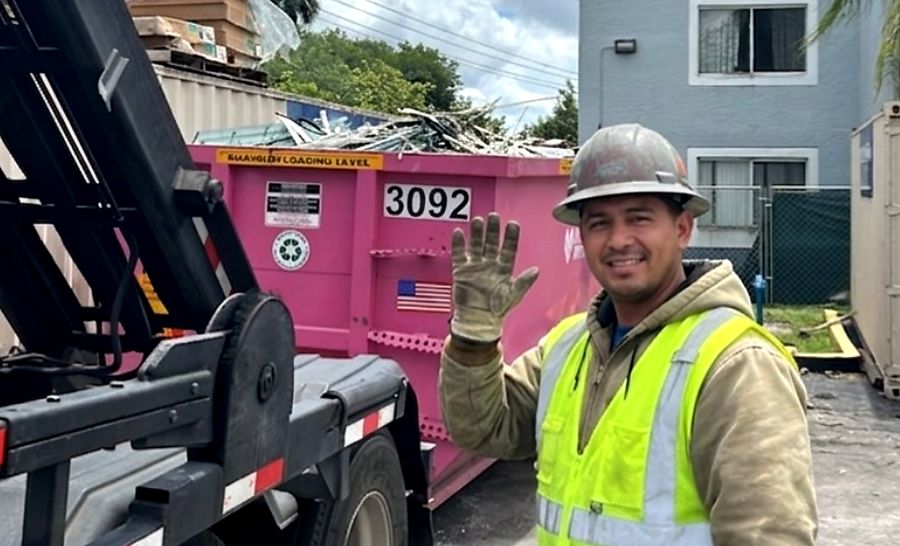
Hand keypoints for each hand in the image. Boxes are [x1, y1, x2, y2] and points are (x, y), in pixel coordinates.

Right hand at [450, 212, 539, 342]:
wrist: (477, 321)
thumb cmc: (497, 310)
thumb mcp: (513, 295)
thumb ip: (523, 282)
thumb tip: (536, 270)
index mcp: (503, 269)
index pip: (509, 248)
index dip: (511, 237)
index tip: (513, 224)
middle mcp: (489, 264)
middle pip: (491, 243)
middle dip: (493, 230)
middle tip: (493, 217)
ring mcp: (475, 266)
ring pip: (476, 245)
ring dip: (477, 233)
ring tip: (477, 220)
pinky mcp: (461, 271)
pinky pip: (459, 255)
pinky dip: (459, 244)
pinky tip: (459, 233)